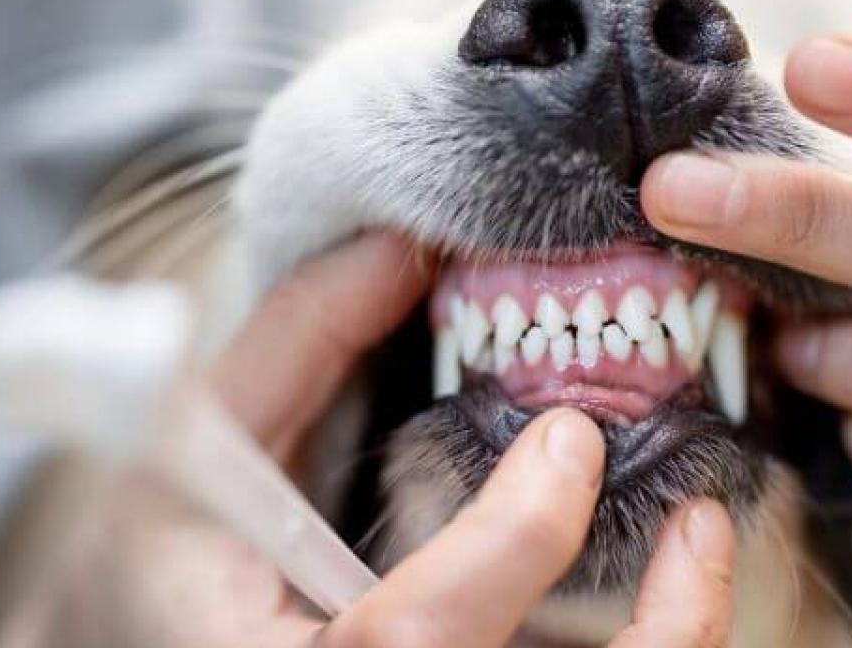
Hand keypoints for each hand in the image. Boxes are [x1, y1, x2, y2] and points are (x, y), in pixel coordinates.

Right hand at [18, 234, 736, 646]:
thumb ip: (295, 347)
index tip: (570, 440)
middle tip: (670, 510)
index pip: (402, 647)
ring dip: (671, 646)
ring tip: (701, 542)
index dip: (508, 550)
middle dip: (637, 629)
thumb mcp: (196, 448)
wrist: (151, 647)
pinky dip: (660, 645)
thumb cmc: (162, 563)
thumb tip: (406, 244)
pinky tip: (683, 577)